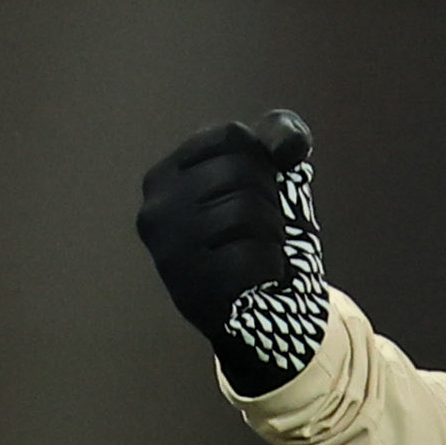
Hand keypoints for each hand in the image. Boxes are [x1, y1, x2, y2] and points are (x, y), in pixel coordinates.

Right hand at [134, 110, 327, 395]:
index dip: (264, 160)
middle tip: (261, 229)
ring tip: (257, 251)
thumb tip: (289, 143)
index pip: (232, 136)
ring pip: (247, 210)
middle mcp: (156, 210)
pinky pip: (252, 255)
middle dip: (270, 198)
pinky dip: (271, 264)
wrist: (262, 308)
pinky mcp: (191, 288)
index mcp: (166, 175)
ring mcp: (168, 250)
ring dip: (272, 232)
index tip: (258, 190)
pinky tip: (257, 277)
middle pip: (241, 170)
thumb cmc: (261, 231)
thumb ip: (279, 136)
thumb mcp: (271, 173)